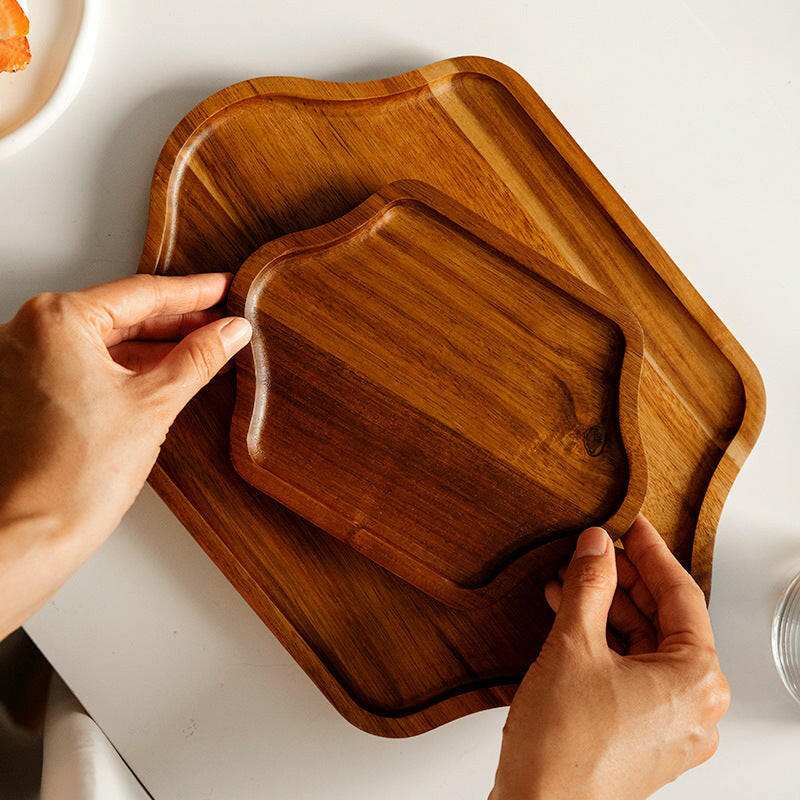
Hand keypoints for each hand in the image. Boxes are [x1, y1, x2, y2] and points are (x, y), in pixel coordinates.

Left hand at [0, 274, 251, 637]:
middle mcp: (28, 331)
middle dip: (175, 321)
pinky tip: (162, 374)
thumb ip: (198, 358)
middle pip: (120, 314)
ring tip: (201, 349)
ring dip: (153, 346)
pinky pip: (85, 364)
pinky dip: (125, 367)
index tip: (221, 289)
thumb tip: (230, 331)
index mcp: (56, 320)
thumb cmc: (76, 475)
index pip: (141, 294)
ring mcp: (21, 362)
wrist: (33, 534)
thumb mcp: (155, 404)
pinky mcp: (24, 391)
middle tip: (220, 322)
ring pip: (103, 340)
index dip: (192, 293)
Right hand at [490, 515, 729, 799]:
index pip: (681, 595)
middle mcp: (695, 705)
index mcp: (696, 680)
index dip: (651, 553)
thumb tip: (596, 546)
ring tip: (572, 581)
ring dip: (608, 611)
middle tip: (596, 552)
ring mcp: (672, 725)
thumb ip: (589, 584)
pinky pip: (635, 673)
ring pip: (646, 647)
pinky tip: (573, 619)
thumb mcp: (574, 644)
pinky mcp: (646, 736)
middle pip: (665, 621)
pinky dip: (607, 644)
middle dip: (624, 582)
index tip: (633, 527)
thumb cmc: (564, 747)